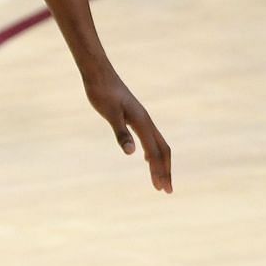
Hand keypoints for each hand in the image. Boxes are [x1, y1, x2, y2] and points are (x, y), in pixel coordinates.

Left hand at [83, 72, 172, 192]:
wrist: (98, 74)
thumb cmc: (101, 92)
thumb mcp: (109, 114)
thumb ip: (121, 133)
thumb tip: (132, 153)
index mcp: (142, 123)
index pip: (155, 153)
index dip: (159, 171)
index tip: (161, 189)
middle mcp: (146, 121)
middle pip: (163, 150)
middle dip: (165, 171)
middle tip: (166, 191)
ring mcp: (142, 119)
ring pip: (158, 144)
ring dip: (160, 163)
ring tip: (160, 179)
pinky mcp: (135, 117)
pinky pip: (150, 138)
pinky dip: (152, 152)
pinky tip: (145, 158)